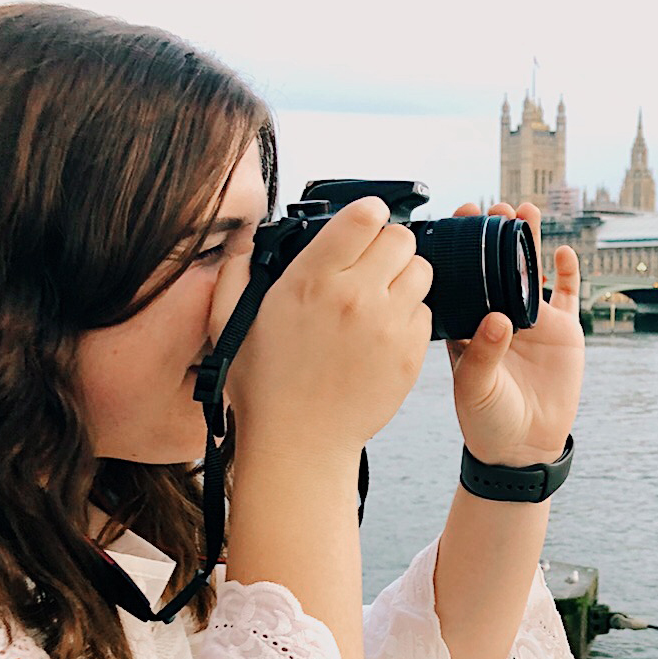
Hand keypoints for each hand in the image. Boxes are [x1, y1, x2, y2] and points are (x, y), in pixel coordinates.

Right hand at [211, 197, 432, 460]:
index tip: (364, 224)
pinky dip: (411, 316)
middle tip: (374, 264)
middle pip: (402, 239)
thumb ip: (239, 270)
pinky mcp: (410, 354)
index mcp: (311, 279)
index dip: (368, 215)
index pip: (364, 217)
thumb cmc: (263, 384)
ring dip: (405, 278)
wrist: (299, 443)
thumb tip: (249, 240)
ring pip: (422, 271)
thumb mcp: (230, 320)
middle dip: (389, 245)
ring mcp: (388, 326)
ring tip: (381, 297)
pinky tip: (385, 331)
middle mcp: (355, 296)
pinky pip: (427, 313)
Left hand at [445, 201, 583, 466]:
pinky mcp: (563, 331)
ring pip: (531, 270)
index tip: (458, 218)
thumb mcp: (474, 389)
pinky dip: (567, 272)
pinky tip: (563, 251)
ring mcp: (532, 320)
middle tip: (492, 207)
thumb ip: (482, 354)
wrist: (523, 447)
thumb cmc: (486, 420)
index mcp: (468, 323)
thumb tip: (498, 319)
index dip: (460, 246)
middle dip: (494, 233)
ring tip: (525, 210)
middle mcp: (498, 314)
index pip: (462, 275)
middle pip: (496, 263)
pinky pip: (567, 294)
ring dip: (528, 240)